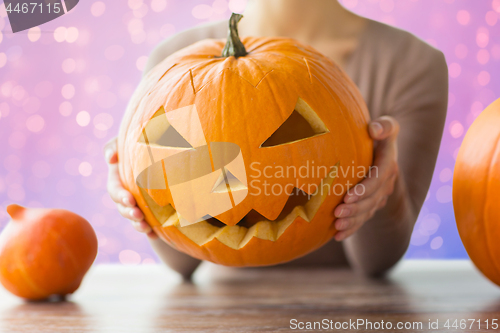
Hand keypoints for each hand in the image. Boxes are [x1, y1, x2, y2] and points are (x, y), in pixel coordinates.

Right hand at [104, 137, 157, 238]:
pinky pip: (147, 223)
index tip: (130, 199)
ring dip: (137, 224)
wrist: (166, 150)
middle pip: (122, 207)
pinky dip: (149, 230)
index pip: (115, 189)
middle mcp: (126, 192)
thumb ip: (116, 145)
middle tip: (138, 215)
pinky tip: (154, 234)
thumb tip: (110, 157)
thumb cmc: (143, 142)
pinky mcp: (150, 211)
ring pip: (133, 217)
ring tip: (145, 227)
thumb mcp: (129, 140)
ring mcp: (137, 203)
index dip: (120, 196)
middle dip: (129, 212)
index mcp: (119, 178)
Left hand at [333, 116, 399, 240]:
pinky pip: (363, 218)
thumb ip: (383, 126)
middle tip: (337, 214)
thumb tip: (374, 130)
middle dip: (355, 209)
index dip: (365, 190)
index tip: (348, 196)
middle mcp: (387, 181)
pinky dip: (351, 228)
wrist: (377, 144)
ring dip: (353, 221)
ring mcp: (379, 194)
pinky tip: (337, 236)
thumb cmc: (375, 131)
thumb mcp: (384, 125)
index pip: (378, 179)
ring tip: (336, 227)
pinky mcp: (371, 203)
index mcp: (388, 163)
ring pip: (367, 212)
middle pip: (372, 200)